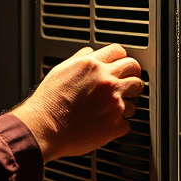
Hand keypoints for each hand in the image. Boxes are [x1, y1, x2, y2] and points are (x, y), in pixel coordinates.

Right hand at [10, 44, 143, 160]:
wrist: (44, 128)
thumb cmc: (48, 103)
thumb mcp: (60, 70)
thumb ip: (79, 59)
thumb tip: (90, 53)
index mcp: (92, 66)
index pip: (119, 52)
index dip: (122, 58)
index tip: (122, 65)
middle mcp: (106, 81)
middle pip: (134, 70)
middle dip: (133, 76)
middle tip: (128, 83)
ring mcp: (114, 103)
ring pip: (136, 99)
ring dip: (127, 103)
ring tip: (113, 108)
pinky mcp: (116, 124)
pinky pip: (127, 123)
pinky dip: (118, 125)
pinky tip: (106, 124)